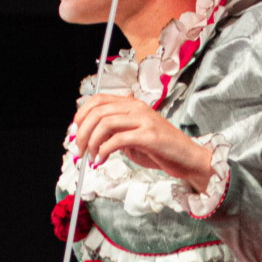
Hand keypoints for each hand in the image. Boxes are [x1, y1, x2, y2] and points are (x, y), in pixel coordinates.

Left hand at [72, 93, 213, 195]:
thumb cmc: (160, 149)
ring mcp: (143, 120)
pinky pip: (117, 140)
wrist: (186, 158)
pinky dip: (103, 151)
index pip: (98, 100)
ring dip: (91, 142)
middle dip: (82, 132)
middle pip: (98, 112)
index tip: (74, 132)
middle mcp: (137, 107)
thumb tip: (89, 136)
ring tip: (90, 157)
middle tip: (78, 150)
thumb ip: (113, 132)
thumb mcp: (132, 136)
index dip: (81, 115)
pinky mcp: (148, 136)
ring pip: (105, 124)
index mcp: (132, 104)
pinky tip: (101, 161)